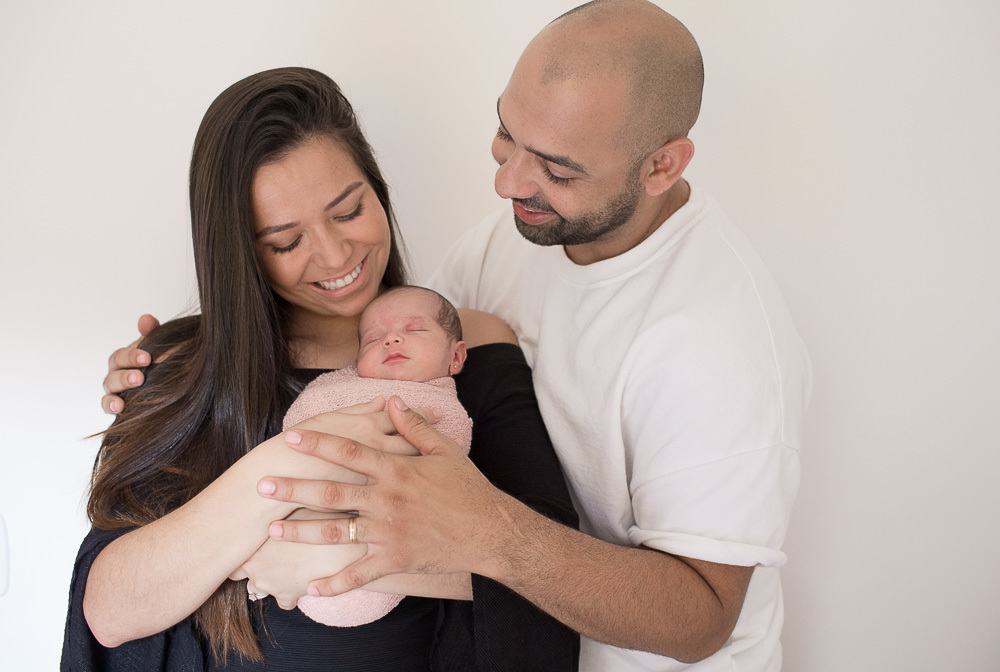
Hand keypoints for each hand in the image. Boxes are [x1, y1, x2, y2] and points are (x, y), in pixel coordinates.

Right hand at [102, 314, 159, 413]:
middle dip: (125, 376)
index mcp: (124, 358)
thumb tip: (146, 319)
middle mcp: (116, 373)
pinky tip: (119, 409)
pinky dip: (110, 407)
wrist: (171, 385)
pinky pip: (107, 406)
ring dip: (115, 395)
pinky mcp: (117, 405)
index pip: (122, 356)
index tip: (147, 358)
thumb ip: (152, 333)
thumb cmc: (161, 362)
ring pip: (109, 390)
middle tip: (140, 378)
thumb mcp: (158, 347)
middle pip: (114, 373)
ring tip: (123, 402)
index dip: (132, 356)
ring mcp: (115, 390)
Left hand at [230, 510, 364, 609]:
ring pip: (259, 586)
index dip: (241, 542)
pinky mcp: (288, 598)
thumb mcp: (297, 505)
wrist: (348, 551)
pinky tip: (301, 577)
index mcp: (253, 546)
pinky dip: (289, 592)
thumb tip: (270, 486)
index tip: (252, 536)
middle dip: (251, 562)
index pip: (231, 549)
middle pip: (238, 571)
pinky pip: (283, 600)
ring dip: (270, 577)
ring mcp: (271, 586)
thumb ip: (278, 504)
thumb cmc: (321, 522)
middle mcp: (255, 568)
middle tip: (268, 549)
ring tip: (289, 561)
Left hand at [257, 396, 515, 596]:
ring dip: (302, 530)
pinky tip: (311, 588)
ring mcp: (388, 531)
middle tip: (262, 484)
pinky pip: (359, 573)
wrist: (489, 531)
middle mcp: (386, 499)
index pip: (349, 451)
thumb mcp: (445, 450)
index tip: (290, 436)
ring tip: (274, 528)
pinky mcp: (394, 558)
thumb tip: (392, 400)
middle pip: (331, 490)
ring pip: (336, 530)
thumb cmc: (469, 488)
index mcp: (396, 469)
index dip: (319, 442)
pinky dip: (335, 583)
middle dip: (294, 486)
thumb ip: (414, 426)